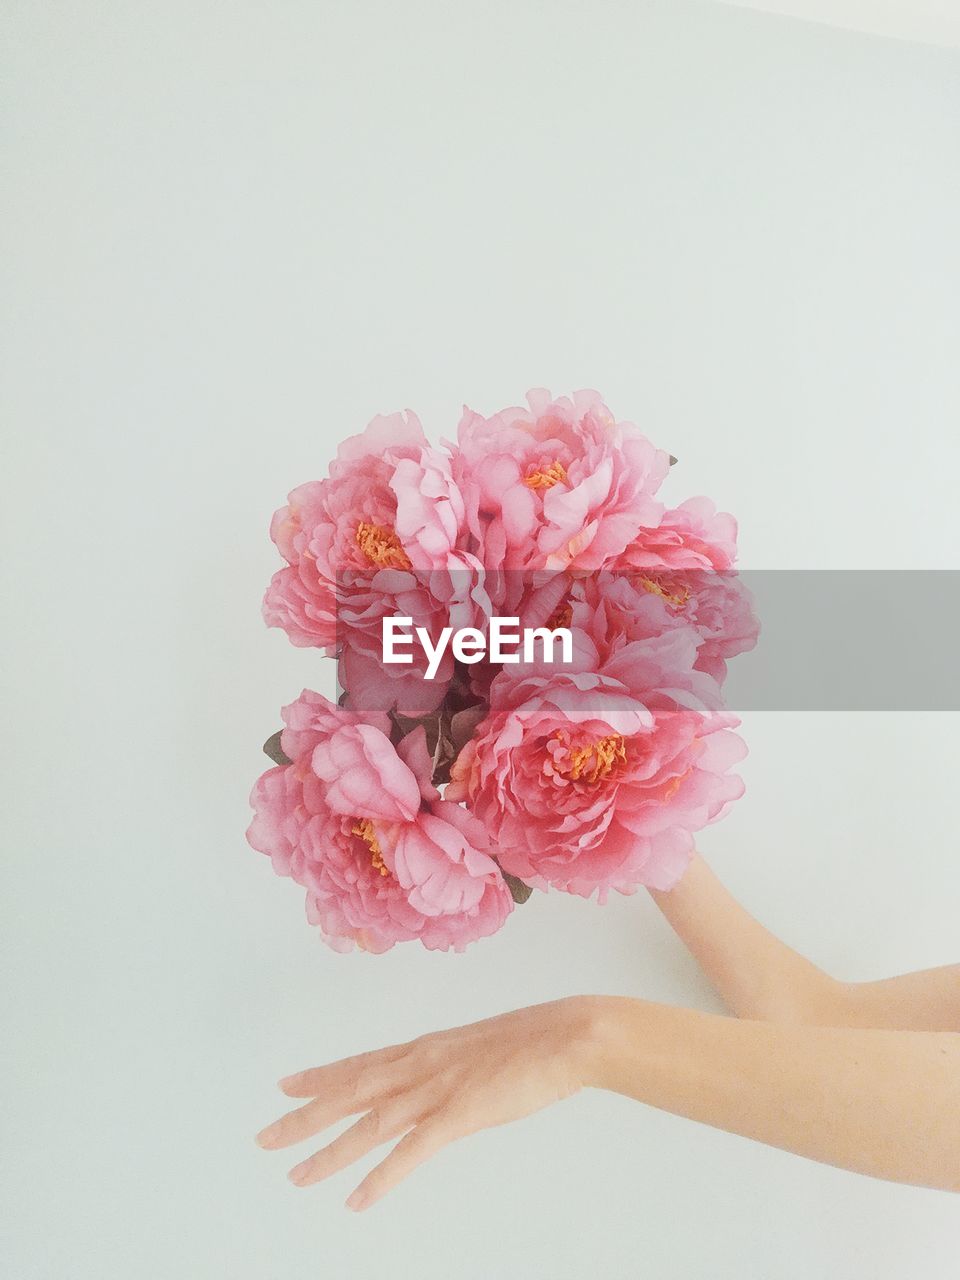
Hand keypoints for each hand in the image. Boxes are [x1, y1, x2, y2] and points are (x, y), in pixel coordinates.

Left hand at [255, 996, 597, 1210]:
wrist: (568, 1034)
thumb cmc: (535, 1042)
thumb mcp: (481, 1050)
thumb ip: (453, 1067)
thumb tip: (440, 1083)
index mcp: (428, 1048)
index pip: (361, 1063)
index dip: (321, 1076)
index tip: (286, 1084)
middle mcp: (422, 1064)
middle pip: (351, 1092)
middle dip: (305, 1116)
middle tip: (264, 1137)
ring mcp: (438, 1088)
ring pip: (369, 1124)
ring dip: (329, 1152)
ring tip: (295, 1175)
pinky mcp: (461, 1114)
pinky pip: (411, 1152)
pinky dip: (381, 1177)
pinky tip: (357, 1200)